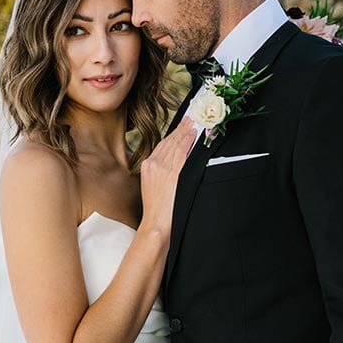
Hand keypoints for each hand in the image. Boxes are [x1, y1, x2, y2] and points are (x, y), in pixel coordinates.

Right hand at [140, 117, 196, 236]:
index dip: (174, 134)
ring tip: (195, 122)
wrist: (156, 224)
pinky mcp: (173, 173)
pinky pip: (182, 152)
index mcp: (147, 166)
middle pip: (170, 141)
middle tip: (191, 118)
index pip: (163, 145)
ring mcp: (162, 167)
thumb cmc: (157, 210)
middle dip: (181, 129)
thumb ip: (161, 173)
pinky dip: (189, 141)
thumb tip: (174, 166)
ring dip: (187, 132)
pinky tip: (195, 134)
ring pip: (176, 144)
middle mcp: (153, 163)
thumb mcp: (153, 187)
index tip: (182, 126)